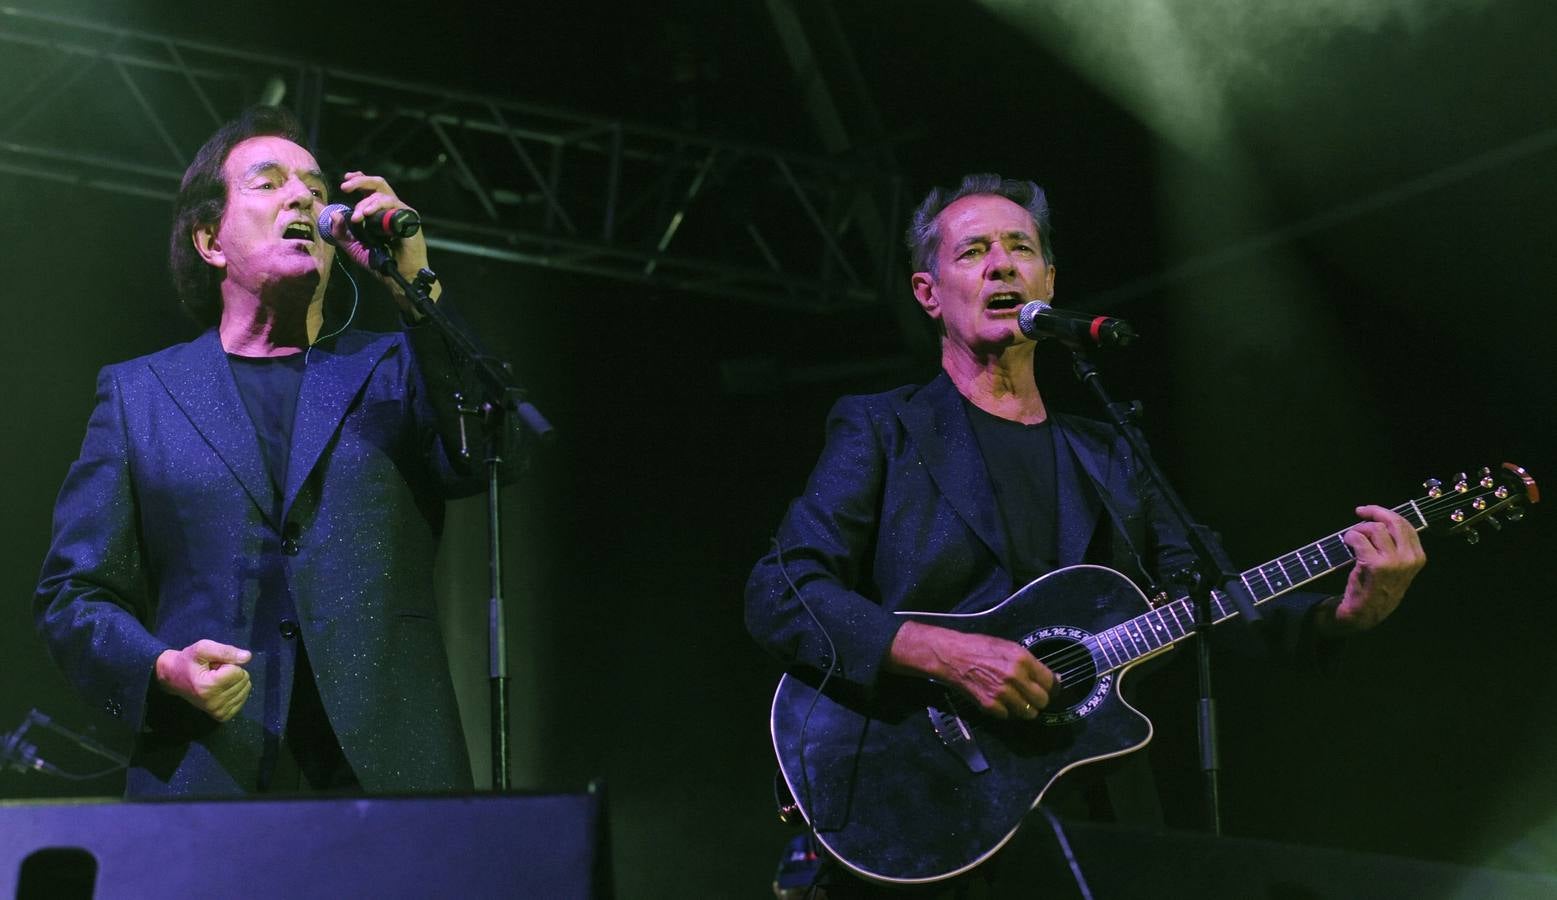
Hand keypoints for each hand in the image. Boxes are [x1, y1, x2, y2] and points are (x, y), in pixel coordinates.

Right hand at [155, 640, 252, 721]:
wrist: (172, 678)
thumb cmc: (187, 661)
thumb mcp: (203, 648)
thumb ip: (225, 651)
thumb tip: (247, 657)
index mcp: (208, 686)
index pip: (237, 671)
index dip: (227, 663)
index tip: (212, 665)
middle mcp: (214, 702)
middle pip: (243, 679)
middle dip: (231, 672)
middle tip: (214, 672)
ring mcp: (218, 711)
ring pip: (245, 688)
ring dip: (232, 681)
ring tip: (215, 680)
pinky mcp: (222, 716)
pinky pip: (243, 699)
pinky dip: (235, 691)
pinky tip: (220, 689)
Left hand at [336, 171, 440, 312]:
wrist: (398, 275)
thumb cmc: (379, 262)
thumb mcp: (353, 246)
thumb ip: (341, 232)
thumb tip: (334, 214)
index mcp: (378, 211)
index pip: (370, 188)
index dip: (359, 179)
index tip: (346, 180)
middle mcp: (390, 208)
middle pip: (378, 184)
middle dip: (360, 182)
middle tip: (345, 188)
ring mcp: (400, 212)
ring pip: (383, 194)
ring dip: (366, 202)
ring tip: (357, 216)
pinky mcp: (408, 218)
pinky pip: (393, 205)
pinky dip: (378, 206)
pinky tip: (367, 214)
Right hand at [887, 621, 1056, 718]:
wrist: (952, 656)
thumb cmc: (980, 648)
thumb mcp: (1009, 648)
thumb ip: (1031, 664)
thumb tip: (1053, 678)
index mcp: (1022, 659)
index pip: (1050, 682)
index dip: (1050, 687)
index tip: (1047, 689)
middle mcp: (1015, 677)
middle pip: (1042, 701)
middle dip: (1038, 700)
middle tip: (1030, 696)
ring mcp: (1003, 693)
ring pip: (1029, 713)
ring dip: (1025, 708)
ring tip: (1016, 700)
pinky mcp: (990, 705)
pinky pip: (1009, 716)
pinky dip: (1007, 712)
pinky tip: (1001, 701)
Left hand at [1321, 504, 1427, 633]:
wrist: (1366, 613)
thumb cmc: (1379, 587)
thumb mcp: (1398, 567)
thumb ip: (1397, 546)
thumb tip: (1383, 520)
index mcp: (1417, 557)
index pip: (1405, 524)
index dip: (1386, 513)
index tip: (1370, 511)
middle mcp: (1409, 558)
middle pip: (1393, 521)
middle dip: (1374, 512)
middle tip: (1360, 512)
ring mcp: (1393, 562)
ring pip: (1375, 529)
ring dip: (1358, 529)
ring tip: (1351, 538)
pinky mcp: (1374, 564)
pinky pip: (1359, 538)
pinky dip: (1349, 537)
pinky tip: (1347, 542)